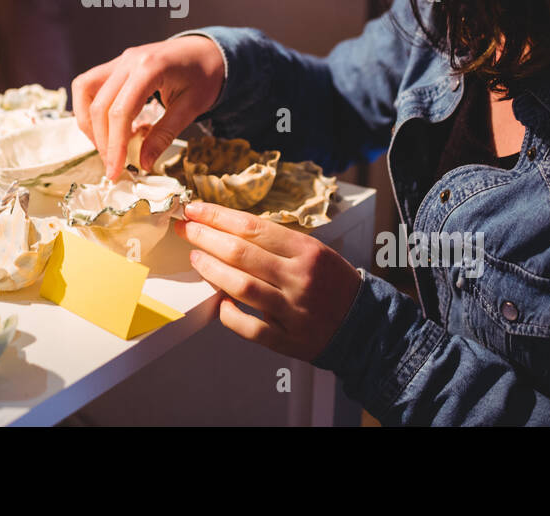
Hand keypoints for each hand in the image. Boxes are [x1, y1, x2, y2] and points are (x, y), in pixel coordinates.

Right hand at [72, 35, 225, 178]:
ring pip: (85, 91)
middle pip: (99, 105)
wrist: (207, 51)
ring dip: (89, 123)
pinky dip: (91, 109)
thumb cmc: (205, 75)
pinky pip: (90, 85)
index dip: (114, 145)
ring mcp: (120, 60)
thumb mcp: (192, 107)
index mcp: (150, 68)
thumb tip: (143, 163)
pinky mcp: (116, 65)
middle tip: (113, 166)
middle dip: (102, 141)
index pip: (120, 112)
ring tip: (106, 146)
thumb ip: (164, 134)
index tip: (115, 171)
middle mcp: (128, 61)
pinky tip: (108, 127)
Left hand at [175, 201, 360, 360]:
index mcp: (307, 250)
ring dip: (212, 270)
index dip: (217, 216)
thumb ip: (277, 243)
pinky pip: (250, 328)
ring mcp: (293, 310)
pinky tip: (217, 302)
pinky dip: (229, 314)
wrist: (364, 325)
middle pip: (242, 253)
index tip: (194, 209)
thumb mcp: (315, 251)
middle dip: (206, 237)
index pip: (253, 227)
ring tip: (195, 258)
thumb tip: (228, 228)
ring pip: (242, 286)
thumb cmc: (332, 283)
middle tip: (185, 229)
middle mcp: (300, 277)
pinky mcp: (288, 340)